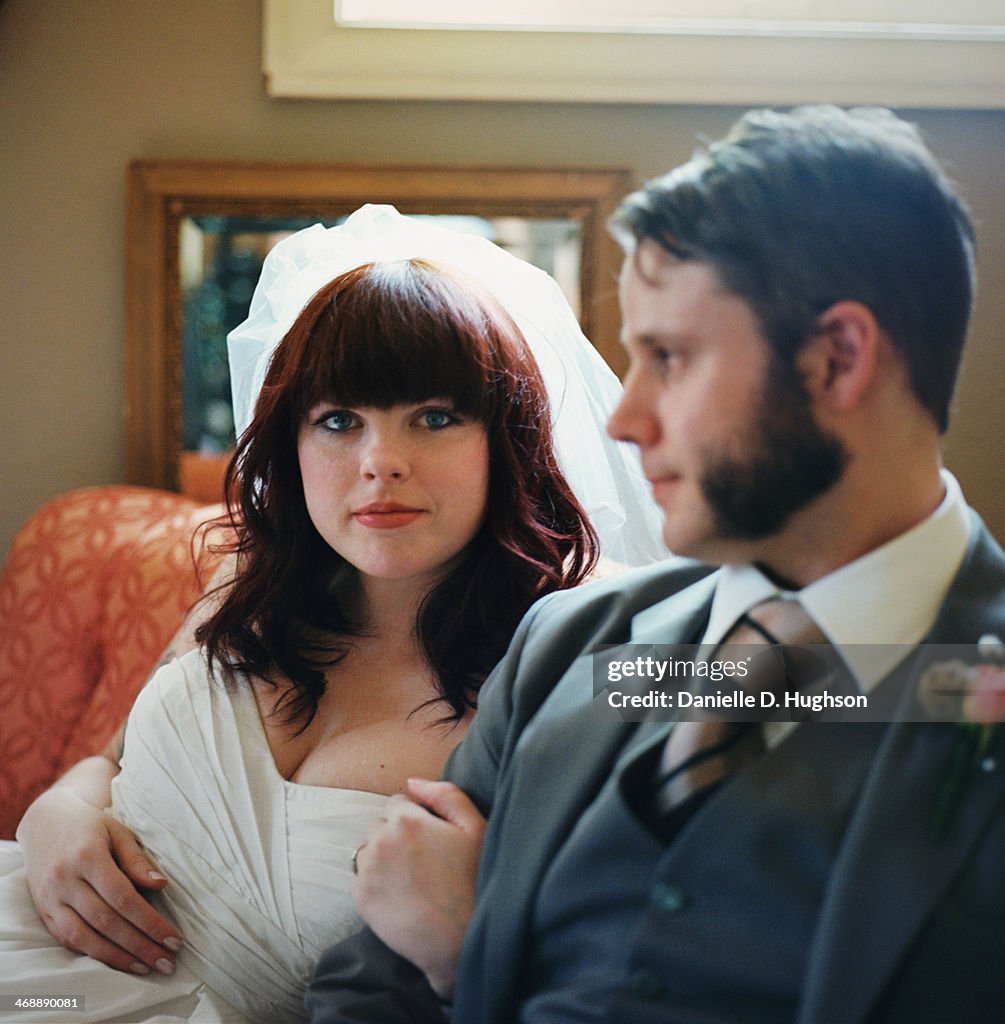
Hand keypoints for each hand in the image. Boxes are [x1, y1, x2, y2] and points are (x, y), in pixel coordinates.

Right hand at [18, 784, 181, 974]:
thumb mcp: (118, 831)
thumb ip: (137, 860)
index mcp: (87, 856)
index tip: (173, 939)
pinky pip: (66, 939)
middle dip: (139, 945)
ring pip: (84, 937)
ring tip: (145, 967)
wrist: (45, 821)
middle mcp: (65, 880)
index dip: (150, 922)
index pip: (123, 898)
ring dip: (116, 957)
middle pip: (106, 921)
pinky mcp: (43, 910)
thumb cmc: (91, 825)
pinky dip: (91, 953)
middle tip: (167, 962)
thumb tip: (162, 884)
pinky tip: (115, 960)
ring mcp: (50, 898)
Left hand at [352, 778, 485, 998]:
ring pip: (369, 850)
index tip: (431, 839)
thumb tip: (412, 781)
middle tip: (422, 863)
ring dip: (383, 858)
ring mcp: (367, 869)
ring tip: (410, 880)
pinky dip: (374, 881)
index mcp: (407, 819)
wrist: (460, 940)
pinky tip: (399, 895)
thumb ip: (446, 794)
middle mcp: (381, 840)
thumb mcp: (475, 827)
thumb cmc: (473, 881)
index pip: (398, 802)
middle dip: (397, 837)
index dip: (416, 819)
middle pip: (381, 826)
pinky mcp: (360, 897)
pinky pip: (359, 876)